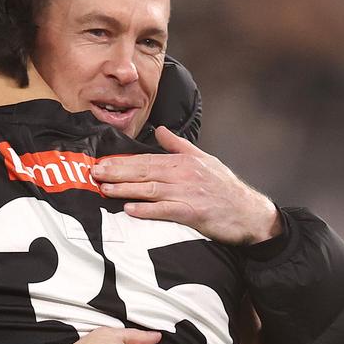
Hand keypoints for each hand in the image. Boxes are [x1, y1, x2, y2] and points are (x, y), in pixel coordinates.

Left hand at [92, 126, 281, 244]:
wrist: (249, 213)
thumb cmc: (225, 189)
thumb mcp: (204, 159)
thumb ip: (178, 145)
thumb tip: (160, 130)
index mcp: (183, 162)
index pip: (146, 159)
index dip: (122, 161)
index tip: (102, 162)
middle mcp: (182, 175)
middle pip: (143, 172)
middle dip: (117, 172)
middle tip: (95, 173)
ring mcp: (186, 194)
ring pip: (149, 190)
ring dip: (125, 190)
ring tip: (104, 189)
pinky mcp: (192, 213)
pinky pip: (164, 211)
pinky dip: (146, 210)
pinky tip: (130, 210)